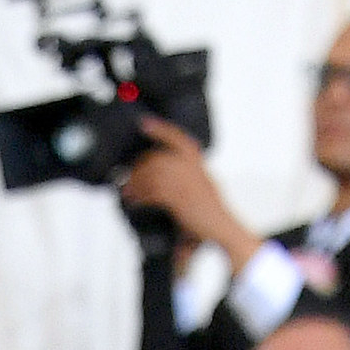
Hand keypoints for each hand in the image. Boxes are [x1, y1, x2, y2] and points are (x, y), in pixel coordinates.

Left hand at [118, 118, 247, 262]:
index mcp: (196, 162)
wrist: (222, 227)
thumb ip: (182, 175)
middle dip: (138, 167)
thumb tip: (156, 174)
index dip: (160, 128)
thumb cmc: (210, 210)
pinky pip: (152, 192)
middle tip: (127, 177)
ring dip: (135, 184)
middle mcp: (191, 168)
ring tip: (126, 192)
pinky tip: (133, 200)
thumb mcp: (199, 184)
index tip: (144, 122)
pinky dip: (140, 196)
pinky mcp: (178, 198)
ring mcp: (185, 182)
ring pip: (152, 175)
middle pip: (157, 158)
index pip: (177, 138)